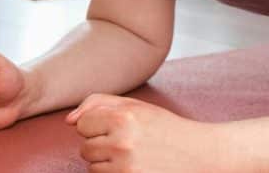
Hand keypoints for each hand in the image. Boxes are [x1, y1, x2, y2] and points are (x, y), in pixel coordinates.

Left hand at [66, 93, 218, 171]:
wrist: (200, 155)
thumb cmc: (166, 129)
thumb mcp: (138, 107)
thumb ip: (100, 103)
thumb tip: (68, 120)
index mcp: (123, 117)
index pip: (82, 123)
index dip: (99, 125)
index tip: (119, 127)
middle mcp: (122, 142)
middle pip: (85, 147)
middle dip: (103, 145)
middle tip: (130, 143)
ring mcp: (124, 167)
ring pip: (92, 166)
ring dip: (108, 163)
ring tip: (134, 156)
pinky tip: (135, 167)